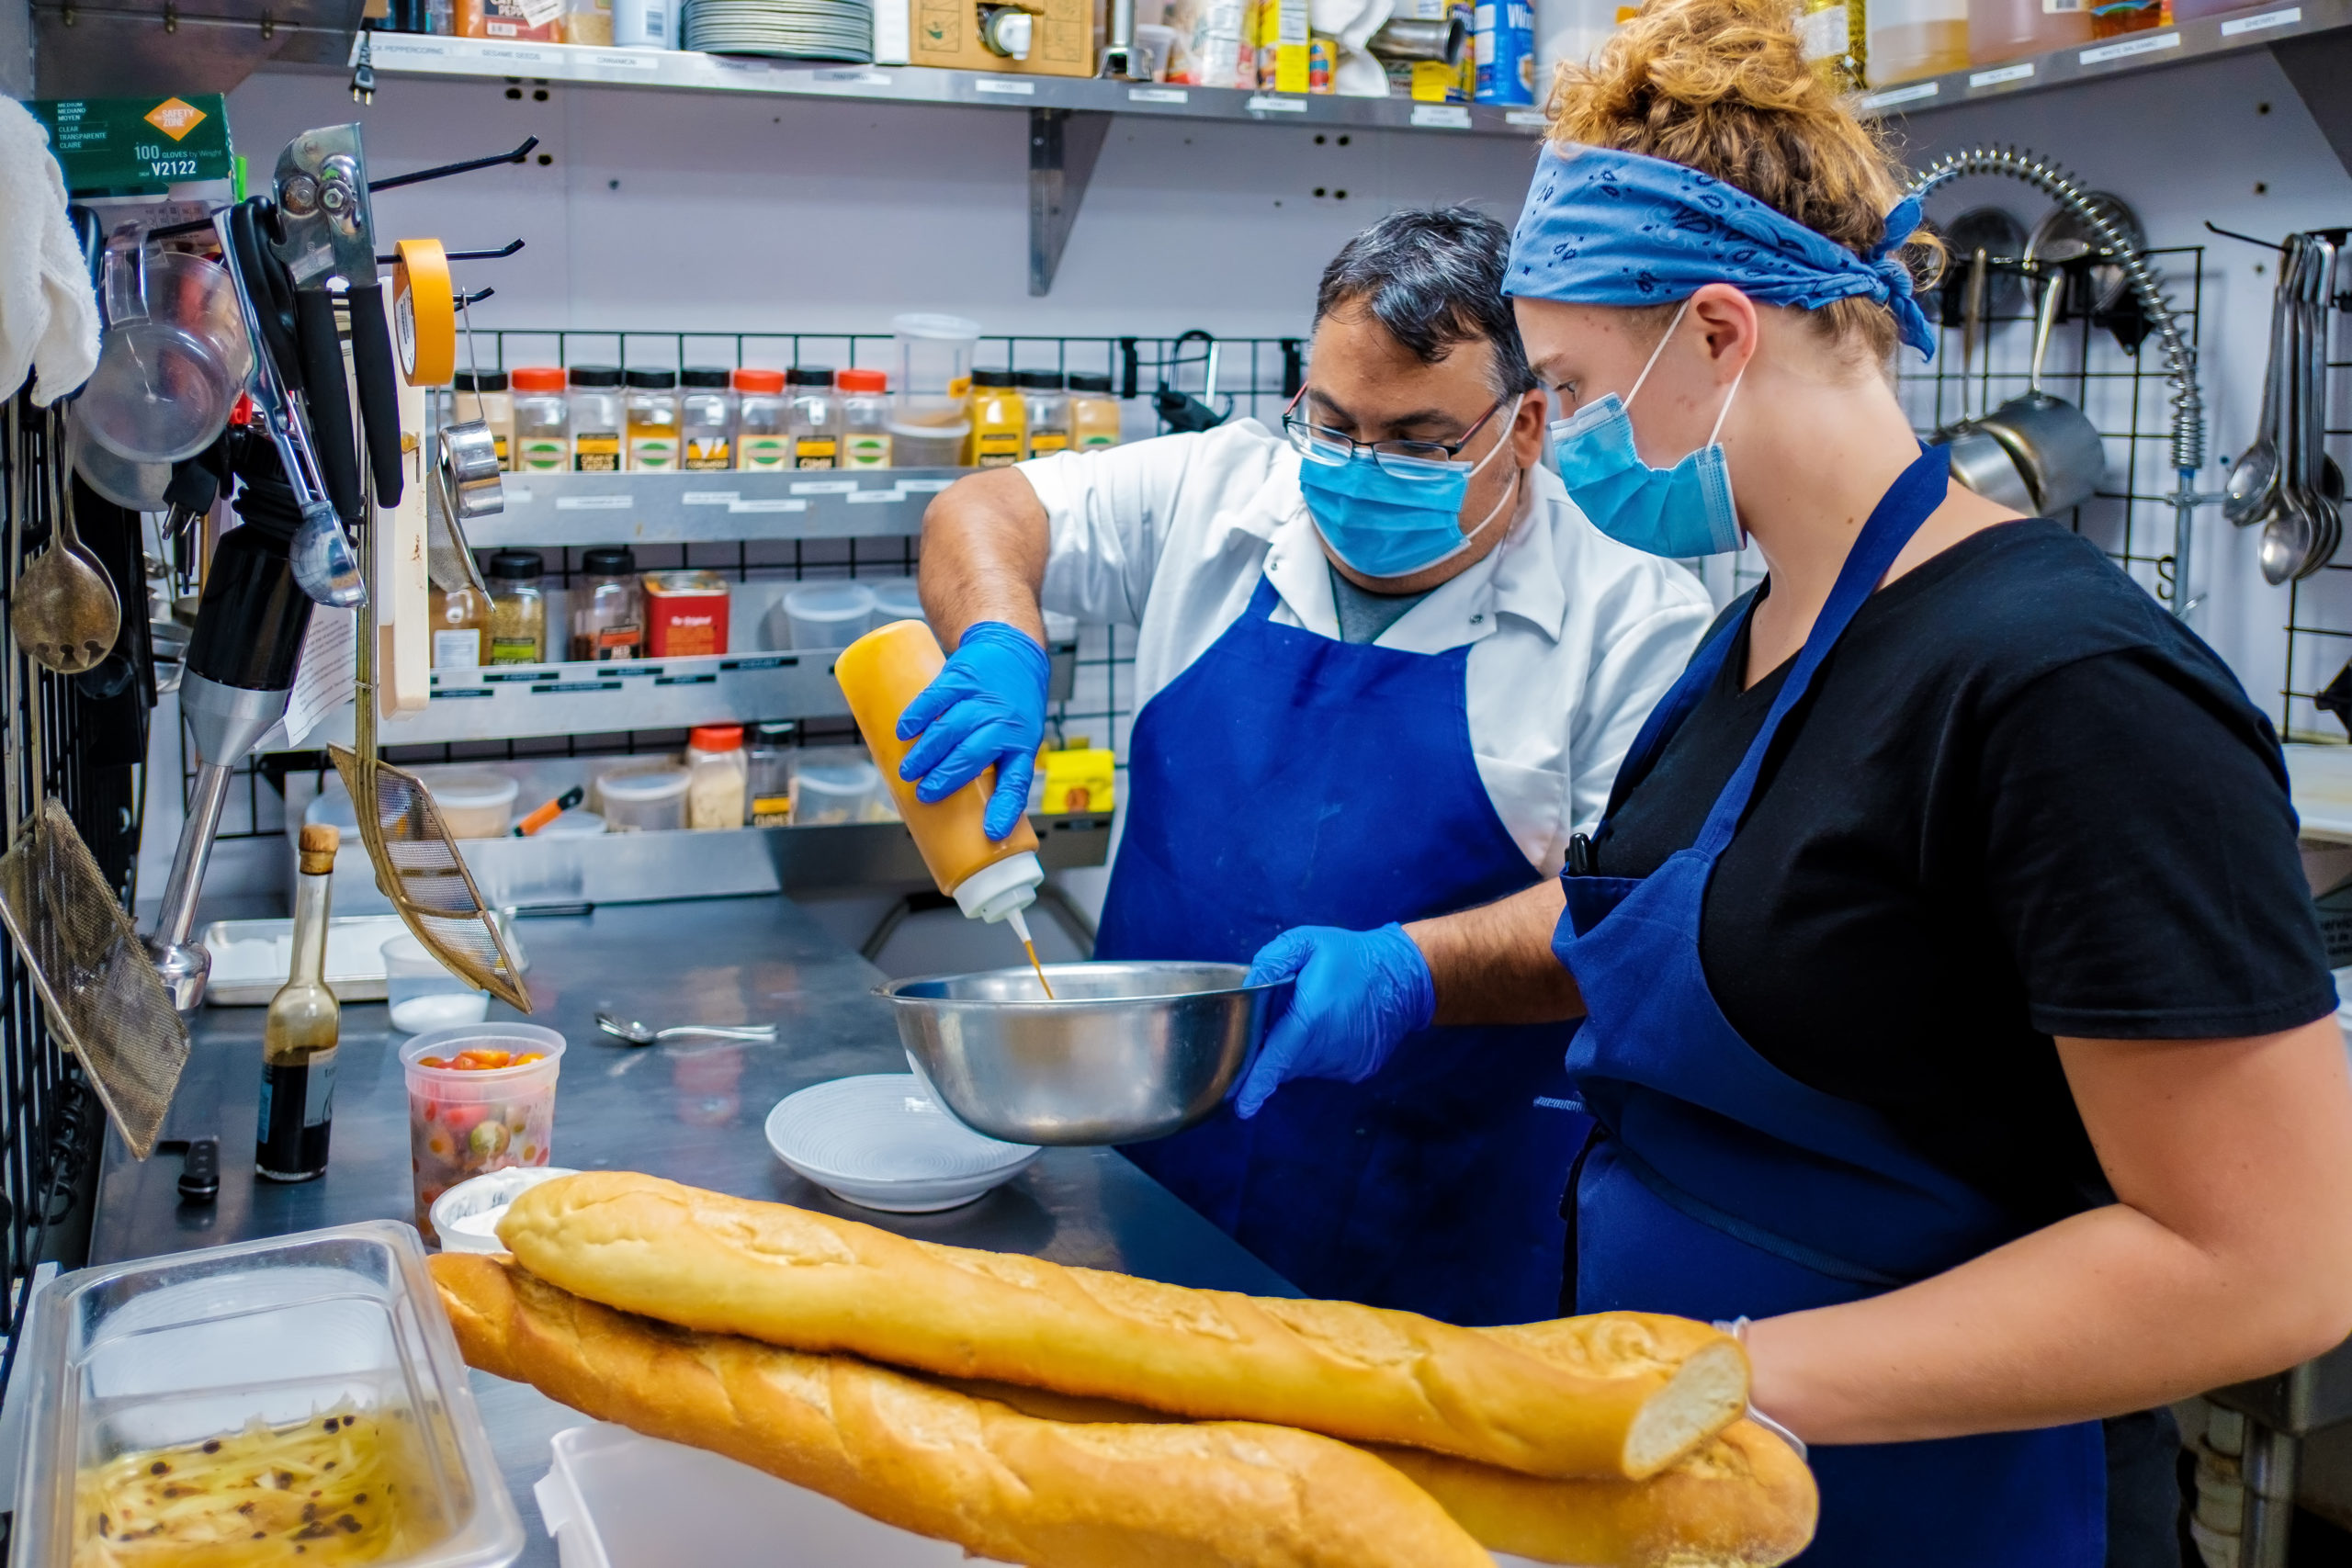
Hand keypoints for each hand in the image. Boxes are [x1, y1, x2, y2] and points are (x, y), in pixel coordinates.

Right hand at [896, 621, 1050, 840]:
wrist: (1013, 649)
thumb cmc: (1014, 703)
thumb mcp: (1020, 734)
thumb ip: (994, 765)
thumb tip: (964, 810)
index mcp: (1023, 743)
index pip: (1017, 781)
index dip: (1005, 808)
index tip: (991, 832)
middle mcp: (1005, 721)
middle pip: (973, 755)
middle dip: (946, 778)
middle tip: (924, 795)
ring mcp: (983, 698)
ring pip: (951, 729)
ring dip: (926, 753)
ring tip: (908, 772)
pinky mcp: (962, 677)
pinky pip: (937, 698)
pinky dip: (918, 715)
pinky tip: (904, 731)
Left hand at [1232, 924, 1434, 1118]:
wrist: (1405, 976)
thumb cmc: (1351, 956)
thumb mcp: (1307, 942)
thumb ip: (1273, 960)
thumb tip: (1249, 987)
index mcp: (1313, 1015)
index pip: (1279, 1056)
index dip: (1258, 1082)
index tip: (1243, 1107)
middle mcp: (1330, 1046)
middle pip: (1286, 1064)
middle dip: (1273, 1050)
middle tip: (1283, 1019)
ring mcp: (1347, 1062)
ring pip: (1304, 1067)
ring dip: (1298, 1050)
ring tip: (1313, 1018)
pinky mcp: (1359, 1070)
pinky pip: (1325, 1068)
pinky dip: (1319, 1053)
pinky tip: (1332, 1028)